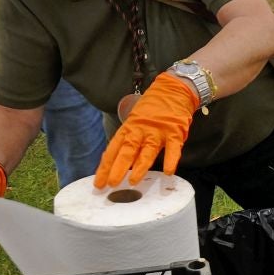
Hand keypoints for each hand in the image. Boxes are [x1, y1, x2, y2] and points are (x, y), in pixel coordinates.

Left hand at [96, 71, 199, 187]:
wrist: (173, 90)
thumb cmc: (152, 109)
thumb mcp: (135, 121)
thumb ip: (129, 140)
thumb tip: (118, 164)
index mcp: (128, 128)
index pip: (113, 149)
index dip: (105, 167)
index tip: (98, 183)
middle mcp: (140, 130)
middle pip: (127, 151)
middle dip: (118, 168)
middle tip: (111, 184)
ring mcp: (158, 131)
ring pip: (147, 151)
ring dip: (140, 166)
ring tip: (133, 181)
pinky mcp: (175, 132)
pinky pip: (173, 148)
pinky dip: (171, 159)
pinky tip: (168, 172)